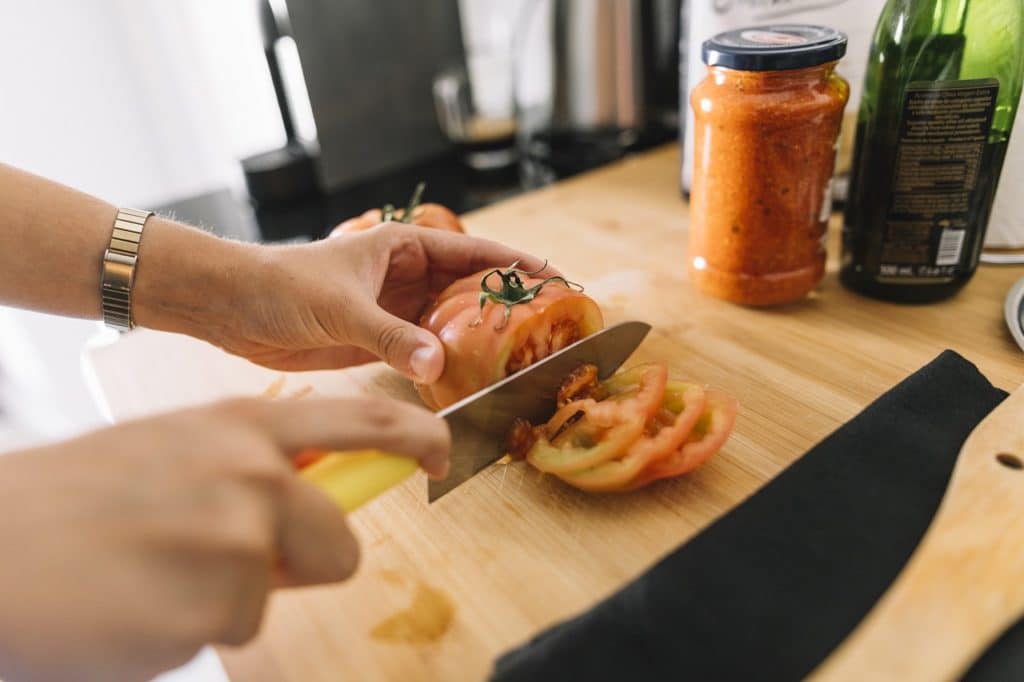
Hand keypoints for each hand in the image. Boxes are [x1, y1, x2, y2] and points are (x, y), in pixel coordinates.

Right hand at [0, 397, 448, 681]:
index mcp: (241, 427)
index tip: (439, 452)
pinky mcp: (220, 606)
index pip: (362, 420)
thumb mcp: (174, 450)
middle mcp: (256, 474)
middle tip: (225, 560)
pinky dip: (189, 628)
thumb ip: (248, 466)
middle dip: (302, 562)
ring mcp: (242, 539)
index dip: (414, 435)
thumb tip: (306, 497)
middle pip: (339, 540)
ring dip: (226, 597)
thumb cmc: (73, 500)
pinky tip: (137, 603)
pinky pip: (232, 629)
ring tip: (153, 574)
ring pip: (273, 594)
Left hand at [134, 221, 554, 384]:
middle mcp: (403, 276)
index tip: (556, 279)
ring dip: (476, 340)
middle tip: (546, 330)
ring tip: (517, 360)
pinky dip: (444, 365)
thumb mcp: (340, 307)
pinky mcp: (376, 341)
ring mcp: (391, 310)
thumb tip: (437, 364)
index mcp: (401, 247)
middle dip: (504, 306)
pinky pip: (422, 352)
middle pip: (467, 290)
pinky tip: (466, 381)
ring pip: (447, 324)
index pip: (472, 252)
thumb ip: (391, 336)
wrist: (230, 308)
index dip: (516, 264)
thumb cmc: (279, 286)